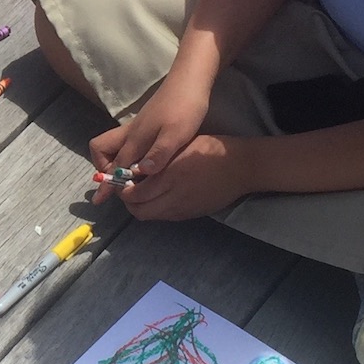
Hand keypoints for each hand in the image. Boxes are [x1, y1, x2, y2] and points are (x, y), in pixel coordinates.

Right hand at [89, 69, 212, 192]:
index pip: (113, 165)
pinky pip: (127, 145)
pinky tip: (146, 165)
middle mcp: (130, 134)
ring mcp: (137, 128)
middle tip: (119, 185)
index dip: (107, 183)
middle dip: (104, 170)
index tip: (101, 198)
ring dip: (116, 163)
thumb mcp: (176, 134)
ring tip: (131, 179)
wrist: (190, 81)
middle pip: (103, 152)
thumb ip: (159, 154)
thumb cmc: (184, 108)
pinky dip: (129, 157)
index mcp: (135, 139)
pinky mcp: (146, 125)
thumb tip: (142, 173)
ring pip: (115, 148)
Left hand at [117, 133, 257, 220]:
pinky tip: (159, 196)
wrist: (242, 167)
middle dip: (129, 202)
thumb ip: (157, 158)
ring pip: (151, 216)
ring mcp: (183, 208)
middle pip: (139, 210)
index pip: (135, 193)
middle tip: (129, 189)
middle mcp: (174, 196)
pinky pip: (165, 217)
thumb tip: (134, 168)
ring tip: (142, 193)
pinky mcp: (191, 214)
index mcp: (170, 175)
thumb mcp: (180, 145)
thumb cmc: (211, 149)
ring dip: (141, 207)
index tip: (121, 180)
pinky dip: (156, 209)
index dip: (123, 189)